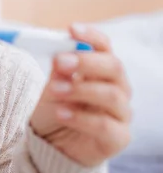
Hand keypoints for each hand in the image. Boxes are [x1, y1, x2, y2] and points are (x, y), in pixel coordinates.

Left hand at [30, 25, 131, 166]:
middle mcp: (117, 87)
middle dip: (85, 61)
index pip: (104, 46)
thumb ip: (58, 71)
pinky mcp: (118, 137)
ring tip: (54, 90)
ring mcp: (120, 113)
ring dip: (79, 89)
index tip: (71, 29)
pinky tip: (61, 113)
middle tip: (59, 61)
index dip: (91, 36)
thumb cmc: (56, 108)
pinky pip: (105, 125)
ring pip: (111, 95)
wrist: (53, 144)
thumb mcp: (52, 85)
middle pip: (113, 67)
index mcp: (101, 69)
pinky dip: (80, 117)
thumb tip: (59, 54)